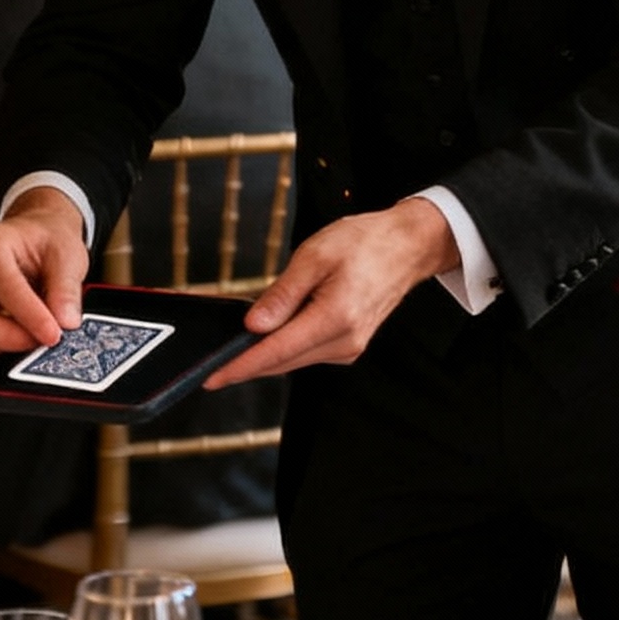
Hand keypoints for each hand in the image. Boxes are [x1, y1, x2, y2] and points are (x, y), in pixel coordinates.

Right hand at [0, 190, 88, 356]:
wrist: (37, 239)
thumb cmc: (45, 241)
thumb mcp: (68, 256)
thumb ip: (66, 290)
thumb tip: (64, 322)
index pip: (1, 283)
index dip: (28, 313)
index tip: (52, 333)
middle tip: (36, 341)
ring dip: (0, 345)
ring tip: (34, 336)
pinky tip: (21, 335)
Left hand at [206, 198, 460, 387]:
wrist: (406, 247)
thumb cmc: (363, 243)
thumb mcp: (314, 256)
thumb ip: (282, 294)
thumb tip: (254, 326)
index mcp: (335, 317)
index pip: (277, 351)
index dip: (241, 365)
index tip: (213, 376)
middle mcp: (345, 341)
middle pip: (283, 362)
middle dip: (246, 363)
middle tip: (213, 363)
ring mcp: (349, 347)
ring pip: (294, 359)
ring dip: (266, 354)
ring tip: (239, 340)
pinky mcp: (349, 345)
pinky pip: (307, 352)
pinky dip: (285, 346)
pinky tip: (272, 332)